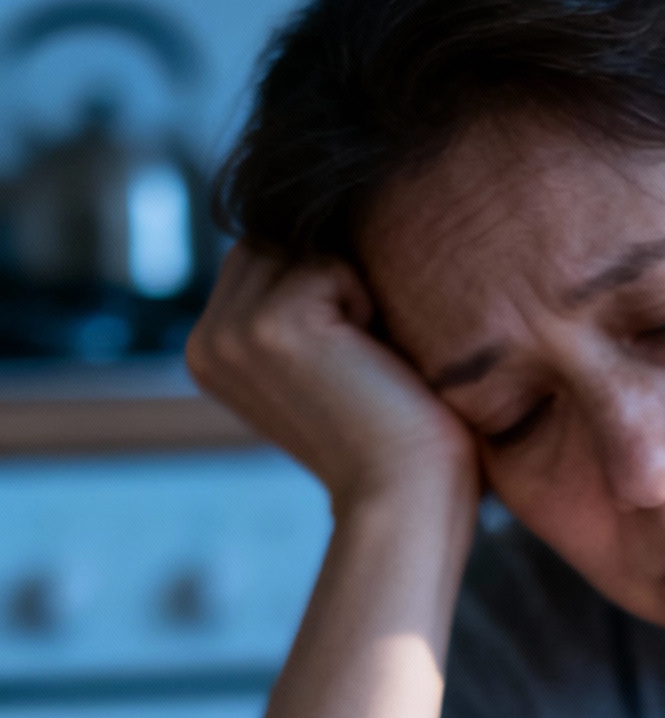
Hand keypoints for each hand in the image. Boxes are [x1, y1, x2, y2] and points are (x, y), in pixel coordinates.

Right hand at [187, 243, 478, 514]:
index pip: (263, 256)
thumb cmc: (390, 432)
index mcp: (210, 349)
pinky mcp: (269, 325)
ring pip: (301, 246)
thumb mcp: (324, 361)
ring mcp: (230, 331)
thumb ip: (295, 302)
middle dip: (334, 280)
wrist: (404, 496)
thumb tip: (312, 220)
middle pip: (276, 240)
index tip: (349, 360)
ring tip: (363, 361)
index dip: (322, 285)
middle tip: (361, 361)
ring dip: (351, 290)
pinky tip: (369, 363)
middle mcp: (206, 339)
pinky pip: (330, 262)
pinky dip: (366, 301)